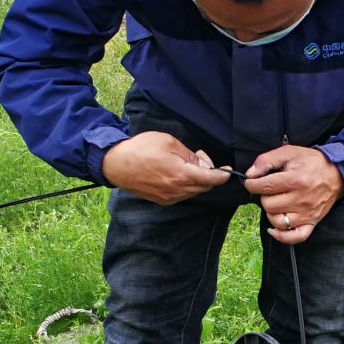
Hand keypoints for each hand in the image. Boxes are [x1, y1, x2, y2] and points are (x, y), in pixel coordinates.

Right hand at [101, 131, 227, 205]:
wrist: (116, 164)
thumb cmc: (141, 149)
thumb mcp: (169, 142)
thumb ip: (189, 155)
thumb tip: (201, 164)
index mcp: (181, 175)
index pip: (211, 179)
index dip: (222, 175)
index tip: (228, 171)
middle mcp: (177, 191)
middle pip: (204, 187)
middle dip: (208, 174)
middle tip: (199, 158)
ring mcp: (169, 198)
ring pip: (193, 192)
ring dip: (196, 180)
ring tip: (185, 164)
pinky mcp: (162, 201)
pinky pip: (182, 195)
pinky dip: (185, 185)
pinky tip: (176, 173)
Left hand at [244, 145, 343, 244]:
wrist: (337, 174)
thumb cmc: (312, 163)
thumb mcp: (289, 153)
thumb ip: (266, 161)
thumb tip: (250, 174)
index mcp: (295, 180)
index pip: (264, 186)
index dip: (252, 184)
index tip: (252, 182)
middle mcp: (301, 199)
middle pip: (268, 204)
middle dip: (265, 196)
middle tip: (271, 189)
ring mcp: (306, 214)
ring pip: (277, 221)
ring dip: (271, 212)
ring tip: (276, 203)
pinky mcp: (311, 222)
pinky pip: (294, 237)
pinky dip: (281, 236)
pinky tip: (274, 228)